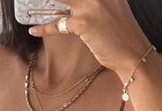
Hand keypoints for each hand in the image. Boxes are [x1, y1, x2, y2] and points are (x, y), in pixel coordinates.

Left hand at [27, 0, 153, 82]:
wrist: (134, 54)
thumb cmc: (123, 34)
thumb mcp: (113, 7)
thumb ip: (97, 0)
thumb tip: (73, 3)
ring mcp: (91, 5)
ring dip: (40, 3)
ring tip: (27, 3)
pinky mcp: (84, 23)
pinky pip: (58, 23)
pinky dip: (44, 28)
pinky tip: (34, 29)